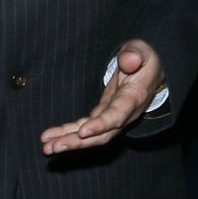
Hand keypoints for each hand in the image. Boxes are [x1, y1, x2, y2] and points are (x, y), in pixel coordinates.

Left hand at [39, 39, 165, 153]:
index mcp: (134, 97)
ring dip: (69, 141)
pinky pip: (85, 128)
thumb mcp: (143, 51)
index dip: (102, 125)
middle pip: (102, 135)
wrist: (150, 68)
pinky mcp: (103, 115)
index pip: (118, 115)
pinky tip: (51, 138)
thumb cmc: (145, 58)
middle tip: (54, 147)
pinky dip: (68, 133)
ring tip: (47, 147)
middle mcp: (125, 113)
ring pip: (91, 136)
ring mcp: (113, 117)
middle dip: (78, 142)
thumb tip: (128, 60)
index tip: (83, 131)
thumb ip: (135, 54)